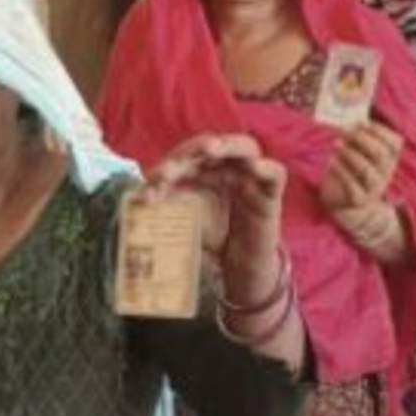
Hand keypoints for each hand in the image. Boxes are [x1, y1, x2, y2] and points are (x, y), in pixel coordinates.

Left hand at [145, 133, 287, 296]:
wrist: (240, 268)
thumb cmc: (215, 238)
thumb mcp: (186, 218)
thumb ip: (170, 202)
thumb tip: (139, 194)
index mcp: (207, 169)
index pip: (188, 154)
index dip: (170, 163)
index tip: (151, 182)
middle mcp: (230, 167)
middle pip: (213, 146)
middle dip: (191, 152)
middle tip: (173, 167)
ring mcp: (252, 178)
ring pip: (245, 147)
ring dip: (228, 146)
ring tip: (211, 150)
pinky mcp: (272, 194)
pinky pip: (275, 174)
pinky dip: (266, 168)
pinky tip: (253, 167)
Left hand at [319, 122, 402, 213]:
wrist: (345, 204)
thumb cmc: (351, 170)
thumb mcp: (359, 152)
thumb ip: (360, 137)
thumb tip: (357, 120)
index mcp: (389, 159)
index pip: (395, 143)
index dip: (380, 130)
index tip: (361, 123)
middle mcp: (384, 173)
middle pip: (380, 154)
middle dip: (362, 139)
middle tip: (346, 133)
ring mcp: (373, 188)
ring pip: (366, 170)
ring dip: (350, 154)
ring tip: (337, 145)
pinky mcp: (358, 199)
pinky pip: (352, 185)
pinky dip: (341, 171)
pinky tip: (332, 162)